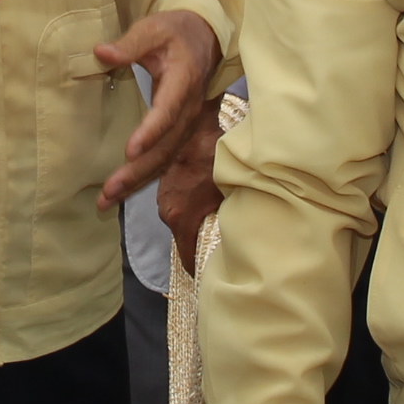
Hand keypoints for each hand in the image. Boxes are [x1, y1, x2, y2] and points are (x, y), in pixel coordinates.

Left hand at [94, 10, 219, 213]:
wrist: (204, 39)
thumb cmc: (174, 32)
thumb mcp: (153, 29)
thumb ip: (129, 44)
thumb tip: (101, 54)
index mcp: (182, 83)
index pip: (167, 112)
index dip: (150, 132)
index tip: (130, 150)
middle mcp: (188, 110)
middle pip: (165, 147)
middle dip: (137, 172)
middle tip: (109, 190)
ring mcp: (185, 125)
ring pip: (163, 160)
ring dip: (136, 182)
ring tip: (106, 201)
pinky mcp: (178, 133)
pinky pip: (162, 160)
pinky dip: (141, 178)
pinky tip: (119, 192)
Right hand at [157, 115, 223, 273]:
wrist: (196, 125)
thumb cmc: (216, 160)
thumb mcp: (229, 192)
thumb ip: (229, 218)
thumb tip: (240, 239)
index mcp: (181, 217)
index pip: (187, 256)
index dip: (198, 269)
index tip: (208, 278)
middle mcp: (167, 210)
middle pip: (183, 237)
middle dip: (198, 243)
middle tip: (217, 248)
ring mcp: (163, 196)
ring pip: (179, 219)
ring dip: (192, 222)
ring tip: (211, 224)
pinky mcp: (164, 182)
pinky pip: (176, 203)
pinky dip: (187, 206)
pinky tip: (201, 200)